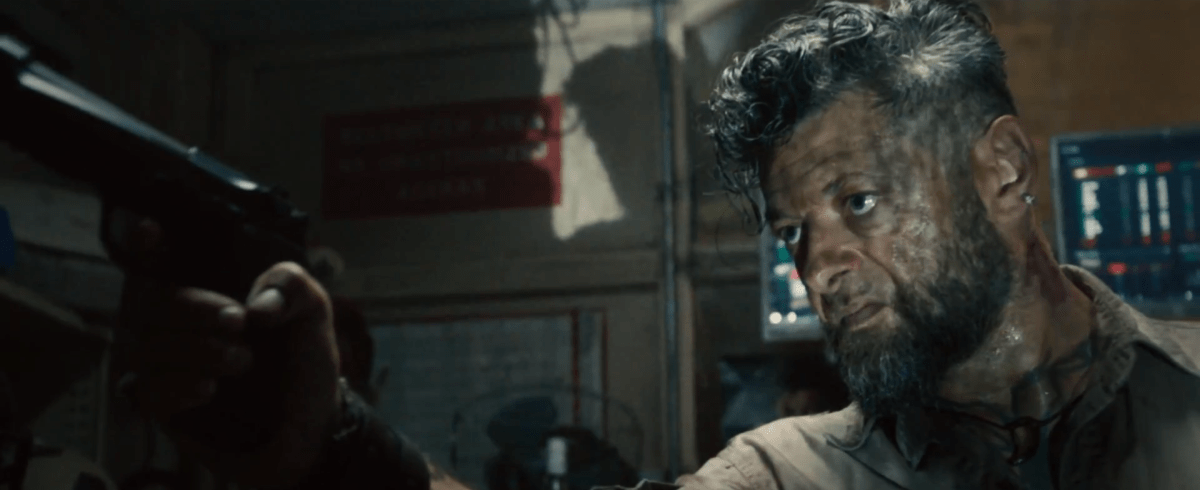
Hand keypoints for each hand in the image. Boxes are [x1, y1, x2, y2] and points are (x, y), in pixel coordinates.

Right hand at [118, 219, 341, 488]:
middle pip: (149, 301)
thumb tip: (257, 305)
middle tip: (238, 323)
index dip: (142, 242)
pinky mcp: (162, 403)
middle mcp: (180, 323)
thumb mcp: (314, 314)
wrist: (309, 429)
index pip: (161, 259)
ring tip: (242, 363)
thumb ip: (293, 285)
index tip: (149, 231)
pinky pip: (143, 390)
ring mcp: (167, 363)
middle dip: (194, 309)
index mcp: (210, 291)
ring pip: (145, 346)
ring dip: (196, 351)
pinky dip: (175, 388)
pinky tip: (209, 390)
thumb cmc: (304, 364)